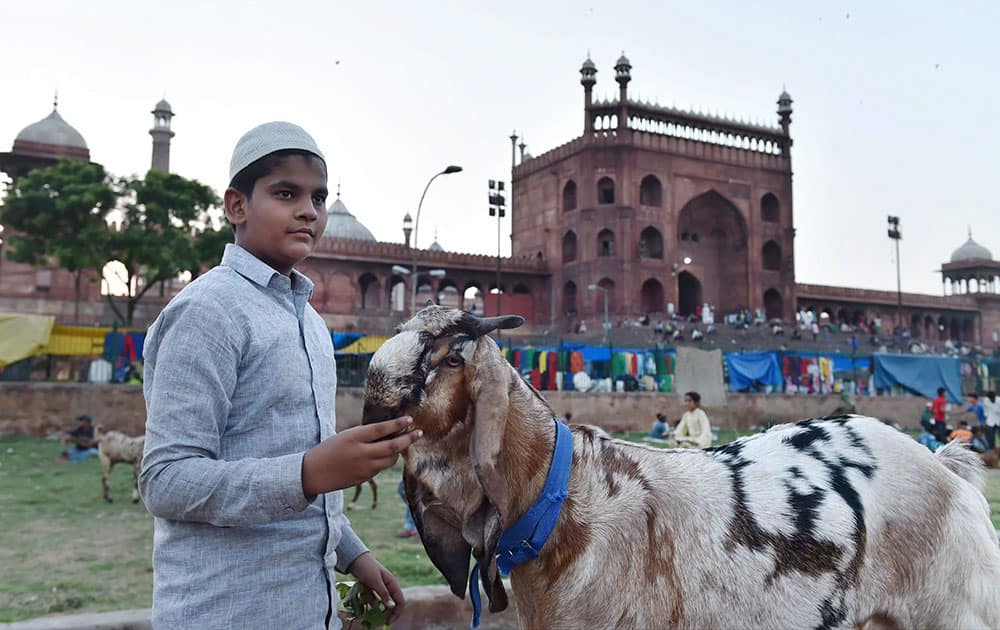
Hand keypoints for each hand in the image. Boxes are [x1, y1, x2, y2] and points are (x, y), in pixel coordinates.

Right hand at [302, 416, 421, 496]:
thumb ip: (365, 435)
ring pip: (390, 460)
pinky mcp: (364, 478)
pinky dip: (386, 461)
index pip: (382, 429)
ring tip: (403, 443)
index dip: (398, 424)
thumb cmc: (328, 449)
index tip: (410, 419)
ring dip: (398, 451)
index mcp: (354, 437)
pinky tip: (386, 455)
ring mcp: (364, 467)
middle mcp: (361, 452)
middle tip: (419, 433)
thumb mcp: (345, 436)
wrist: (312, 473)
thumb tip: (388, 432)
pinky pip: (381, 468)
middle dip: (408, 439)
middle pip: (393, 446)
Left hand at [348, 552, 405, 624]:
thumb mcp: (375, 581)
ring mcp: (379, 587)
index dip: (396, 612)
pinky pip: (372, 599)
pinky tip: (364, 603)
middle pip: (392, 603)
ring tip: (370, 616)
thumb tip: (392, 607)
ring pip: (381, 603)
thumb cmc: (366, 567)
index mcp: (392, 583)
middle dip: (387, 613)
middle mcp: (388, 586)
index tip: (388, 621)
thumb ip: (384, 594)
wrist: (354, 559)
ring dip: (377, 609)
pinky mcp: (371, 588)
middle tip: (380, 622)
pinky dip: (369, 603)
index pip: (400, 601)